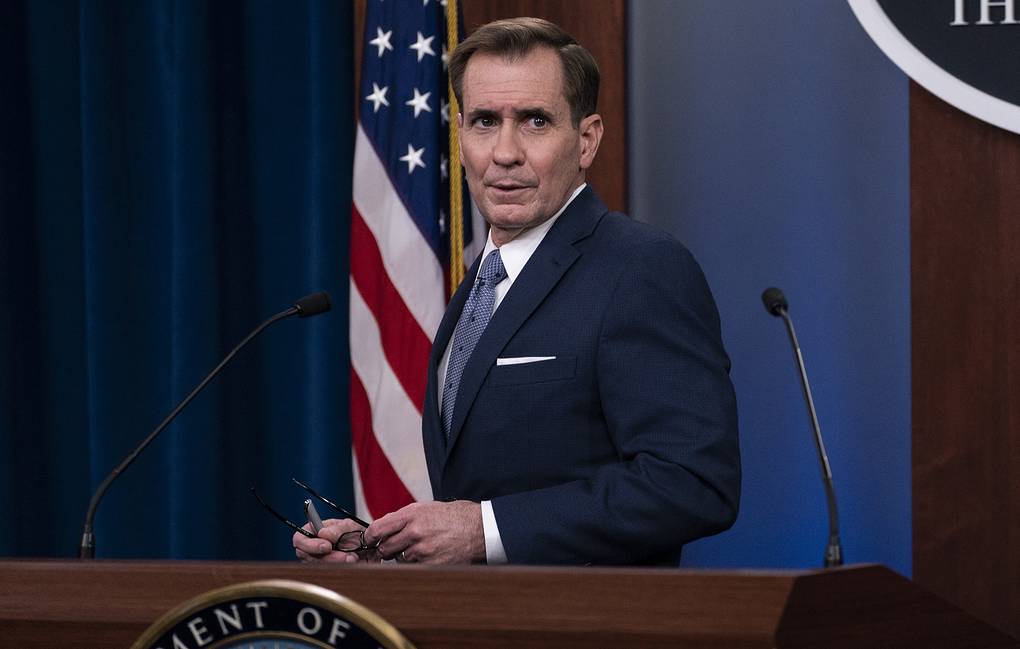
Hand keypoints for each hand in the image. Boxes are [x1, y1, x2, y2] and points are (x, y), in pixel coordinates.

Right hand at [293, 518, 378, 563]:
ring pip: (318, 566)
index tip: (327, 546)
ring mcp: (319, 560)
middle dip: (328, 557)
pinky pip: (327, 573)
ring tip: (353, 557)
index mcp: (314, 531)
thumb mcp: (350, 526)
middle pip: (307, 556)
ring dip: (337, 563)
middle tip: (345, 556)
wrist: (370, 546)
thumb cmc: (356, 532)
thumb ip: (337, 529)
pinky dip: (341, 569)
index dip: (309, 544)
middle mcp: (313, 547)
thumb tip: (323, 533)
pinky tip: (352, 563)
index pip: (299, 539)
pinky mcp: (327, 570)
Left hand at [364, 501, 484, 563]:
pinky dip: (417, 563)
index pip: (377, 529)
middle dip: (387, 549)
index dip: (370, 537)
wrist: (478, 528)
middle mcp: (414, 532)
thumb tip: (382, 526)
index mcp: (411, 515)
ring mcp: (422, 550)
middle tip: (394, 547)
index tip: (370, 540)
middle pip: (385, 548)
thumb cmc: (454, 516)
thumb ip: (403, 517)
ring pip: (399, 559)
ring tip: (420, 547)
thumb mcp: (426, 508)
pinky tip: (429, 554)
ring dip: (404, 556)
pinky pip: (414, 567)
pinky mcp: (431, 564)